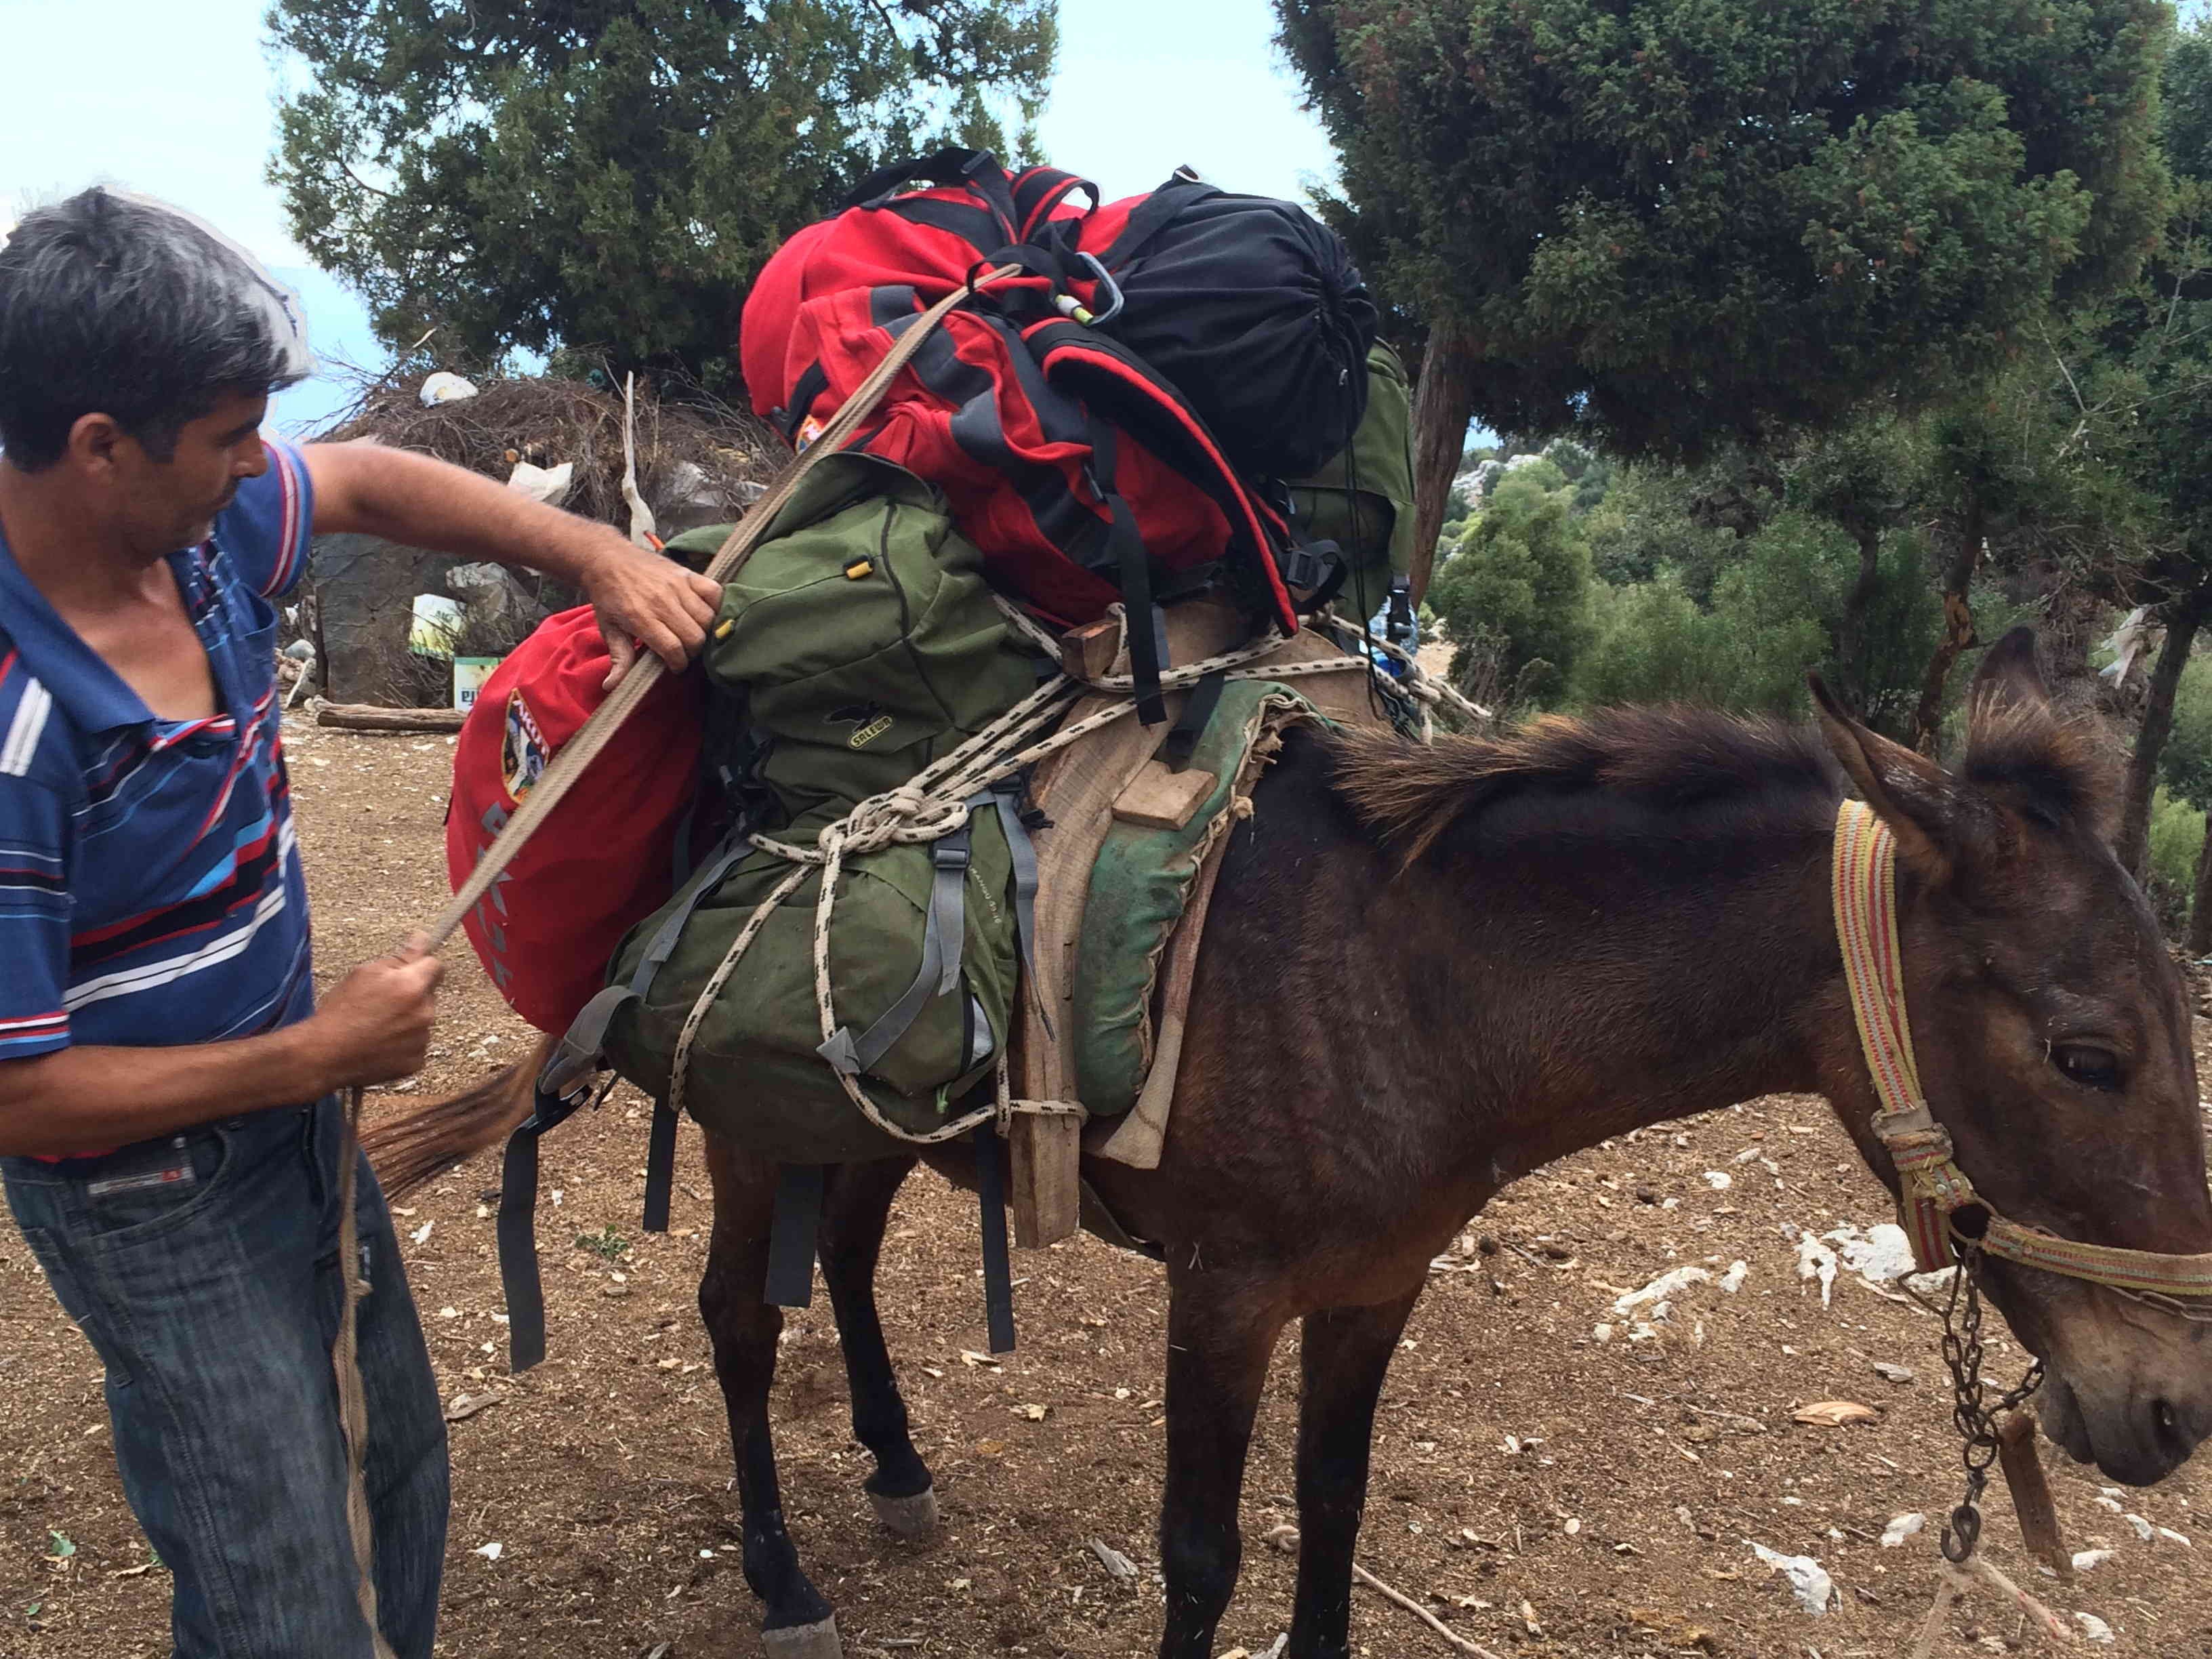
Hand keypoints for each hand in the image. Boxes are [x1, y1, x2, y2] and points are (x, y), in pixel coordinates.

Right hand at [303, 935, 443, 1089]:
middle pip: (428, 995)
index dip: (422, 965)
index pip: (436, 966)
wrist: (324, 1055)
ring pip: (422, 1020)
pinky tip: (380, 1043)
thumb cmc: (340, 1012)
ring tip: (376, 1025)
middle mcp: (424, 1013)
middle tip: (382, 1002)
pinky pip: (416, 1045)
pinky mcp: (416, 1062)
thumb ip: (400, 957)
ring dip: (408, 1019)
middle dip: (412, 994)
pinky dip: (403, 1043)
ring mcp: (422, 1040)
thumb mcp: (364, 974)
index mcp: (412, 986)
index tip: (411, 969)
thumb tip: (422, 939)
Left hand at [581, 535, 723, 688]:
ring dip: (704, 632)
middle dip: (692, 651)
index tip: (675, 666)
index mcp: (641, 617)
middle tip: (683, 651)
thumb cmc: (608, 597)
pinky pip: (714, 592)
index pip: (673, 648)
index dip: (678, 663)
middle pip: (695, 637)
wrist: (608, 559)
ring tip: (692, 634)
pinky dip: (716, 605)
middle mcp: (662, 601)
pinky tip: (706, 614)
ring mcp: (677, 585)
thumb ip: (618, 658)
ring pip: (707, 618)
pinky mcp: (687, 574)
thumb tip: (613, 686)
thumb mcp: (608, 629)